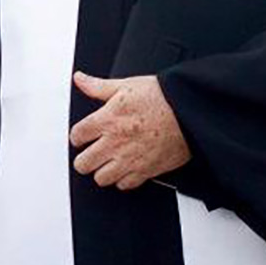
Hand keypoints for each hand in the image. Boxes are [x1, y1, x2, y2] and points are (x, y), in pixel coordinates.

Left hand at [69, 71, 190, 189]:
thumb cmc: (162, 98)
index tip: (82, 135)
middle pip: (83, 163)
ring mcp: (129, 160)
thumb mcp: (126, 85)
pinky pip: (124, 185)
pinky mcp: (145, 171)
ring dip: (102, 170)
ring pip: (101, 178)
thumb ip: (98, 86)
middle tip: (91, 152)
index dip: (78, 135)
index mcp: (107, 120)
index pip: (77, 135)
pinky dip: (123, 179)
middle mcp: (115, 143)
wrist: (189, 112)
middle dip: (84, 158)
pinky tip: (125, 168)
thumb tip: (80, 79)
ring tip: (107, 161)